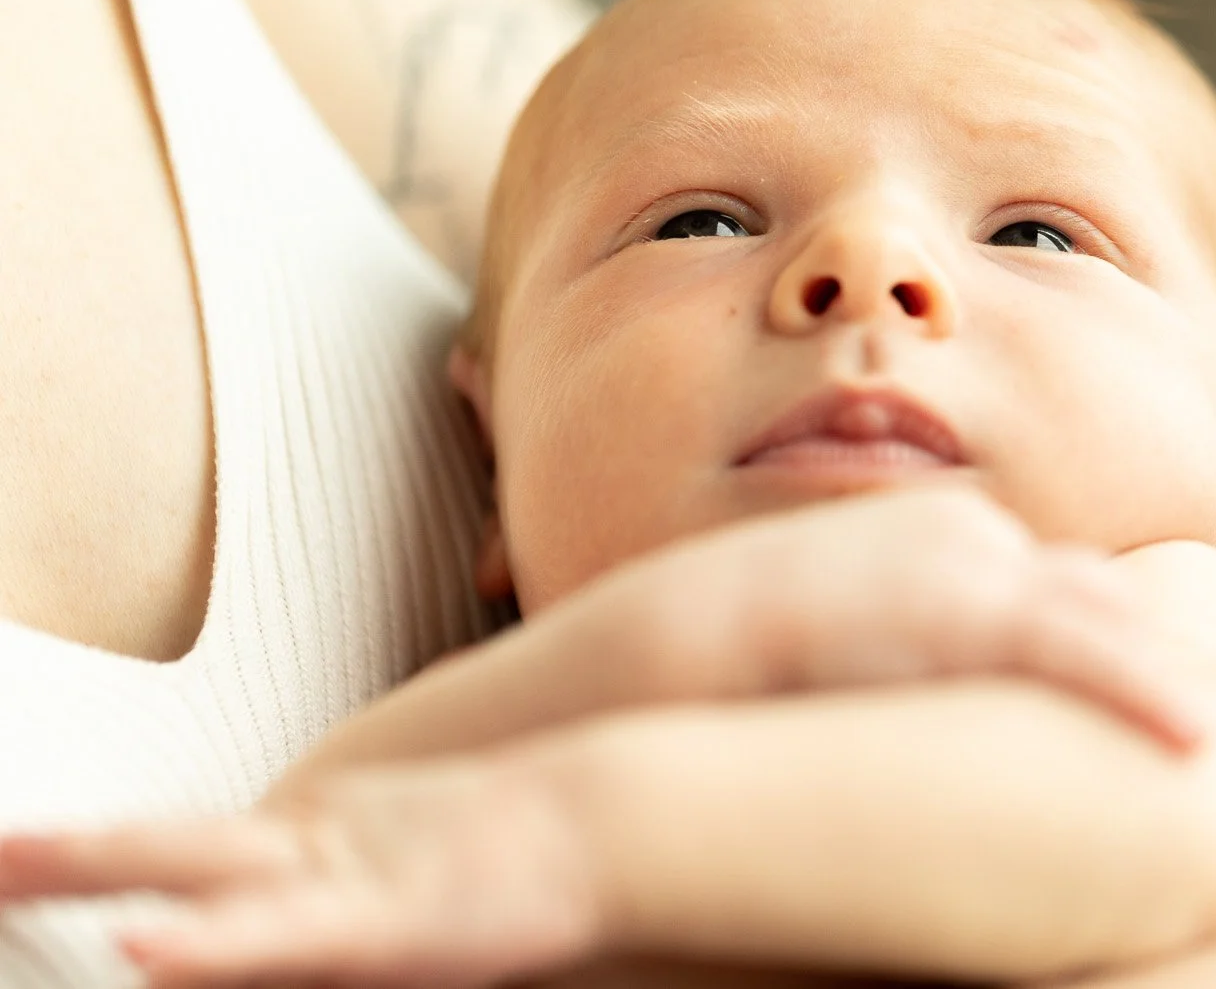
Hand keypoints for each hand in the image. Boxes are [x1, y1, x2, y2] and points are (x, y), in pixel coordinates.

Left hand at [0, 757, 594, 987]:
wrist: (607, 816)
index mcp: (316, 831)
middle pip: (163, 842)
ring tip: (10, 864)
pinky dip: (213, 943)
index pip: (186, 847)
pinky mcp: (378, 921)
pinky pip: (281, 936)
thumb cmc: (522, 849)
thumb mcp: (413, 863)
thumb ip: (346, 881)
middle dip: (61, 852)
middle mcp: (312, 838)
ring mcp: (341, 875)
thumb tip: (300, 894)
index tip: (18, 857)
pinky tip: (151, 947)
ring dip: (98, 870)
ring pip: (201, 876)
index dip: (93, 853)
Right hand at [521, 486, 1215, 753]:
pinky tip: (1194, 736)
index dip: (1125, 646)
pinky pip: (1053, 643)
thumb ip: (899, 680)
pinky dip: (1132, 683)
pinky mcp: (924, 604)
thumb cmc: (706, 690)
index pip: (1055, 590)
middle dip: (1171, 645)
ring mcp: (938, 560)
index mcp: (924, 547)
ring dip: (1165, 670)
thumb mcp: (818, 678)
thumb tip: (949, 738)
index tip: (1188, 709)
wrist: (611, 674)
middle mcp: (947, 535)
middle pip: (1091, 590)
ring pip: (1089, 607)